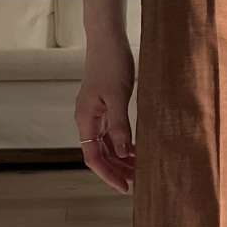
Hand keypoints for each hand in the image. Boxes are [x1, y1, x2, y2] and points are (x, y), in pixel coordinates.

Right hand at [76, 40, 136, 194]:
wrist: (108, 40)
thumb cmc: (111, 64)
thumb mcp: (118, 97)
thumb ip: (120, 126)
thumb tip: (123, 153)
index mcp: (85, 119)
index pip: (93, 157)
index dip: (108, 174)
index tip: (125, 187)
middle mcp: (87, 120)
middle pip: (100, 154)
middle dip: (117, 169)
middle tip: (139, 182)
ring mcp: (96, 114)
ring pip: (106, 145)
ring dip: (121, 159)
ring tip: (140, 169)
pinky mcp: (105, 107)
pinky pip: (112, 133)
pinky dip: (123, 144)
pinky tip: (137, 150)